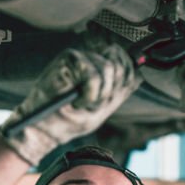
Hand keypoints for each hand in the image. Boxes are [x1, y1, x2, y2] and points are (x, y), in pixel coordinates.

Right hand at [0, 43, 139, 165]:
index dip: (124, 79)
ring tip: (80, 102)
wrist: (45, 128)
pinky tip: (75, 99)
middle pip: (119, 65)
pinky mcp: (69, 58)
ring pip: (108, 69)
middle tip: (90, 103)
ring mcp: (80, 57)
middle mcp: (90, 59)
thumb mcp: (102, 107)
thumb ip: (119, 91)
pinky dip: (89, 94)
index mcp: (98, 69)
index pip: (124, 62)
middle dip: (109, 91)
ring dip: (98, 94)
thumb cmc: (69, 120)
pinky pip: (93, 75)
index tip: (107, 98)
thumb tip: (138, 76)